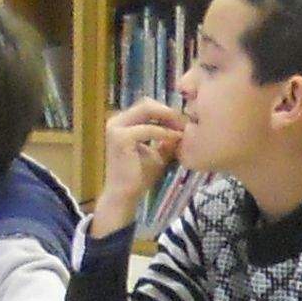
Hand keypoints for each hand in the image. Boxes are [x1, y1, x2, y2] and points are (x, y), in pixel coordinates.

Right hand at [96, 99, 187, 227]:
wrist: (124, 196)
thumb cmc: (139, 177)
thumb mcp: (157, 153)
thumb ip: (166, 138)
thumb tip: (184, 126)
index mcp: (122, 123)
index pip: (147, 107)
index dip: (166, 111)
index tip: (184, 121)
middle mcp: (115, 121)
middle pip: (146, 104)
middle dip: (168, 112)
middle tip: (186, 122)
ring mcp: (116, 128)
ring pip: (147, 110)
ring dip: (168, 118)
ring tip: (183, 129)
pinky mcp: (121, 138)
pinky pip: (148, 129)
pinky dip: (164, 132)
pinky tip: (176, 138)